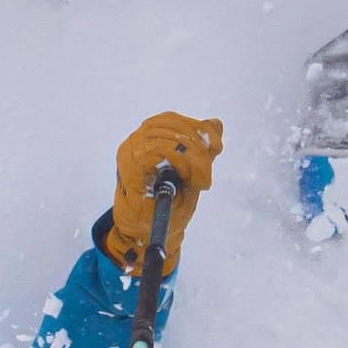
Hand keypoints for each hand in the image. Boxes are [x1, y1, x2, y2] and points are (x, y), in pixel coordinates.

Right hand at [106, 112, 223, 274]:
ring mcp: (132, 150)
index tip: (217, 147)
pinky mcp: (130, 164)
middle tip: (206, 171)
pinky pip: (159, 152)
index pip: (173, 119)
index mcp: (149, 135)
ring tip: (197, 179)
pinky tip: (184, 175)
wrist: (147, 227)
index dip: (198, 129)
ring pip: (170, 138)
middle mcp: (138, 138)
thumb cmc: (168, 199)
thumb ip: (201, 147)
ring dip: (191, 158)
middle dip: (198, 147)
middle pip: (173, 127)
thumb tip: (216, 123)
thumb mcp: (192, 169)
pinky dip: (178, 162)